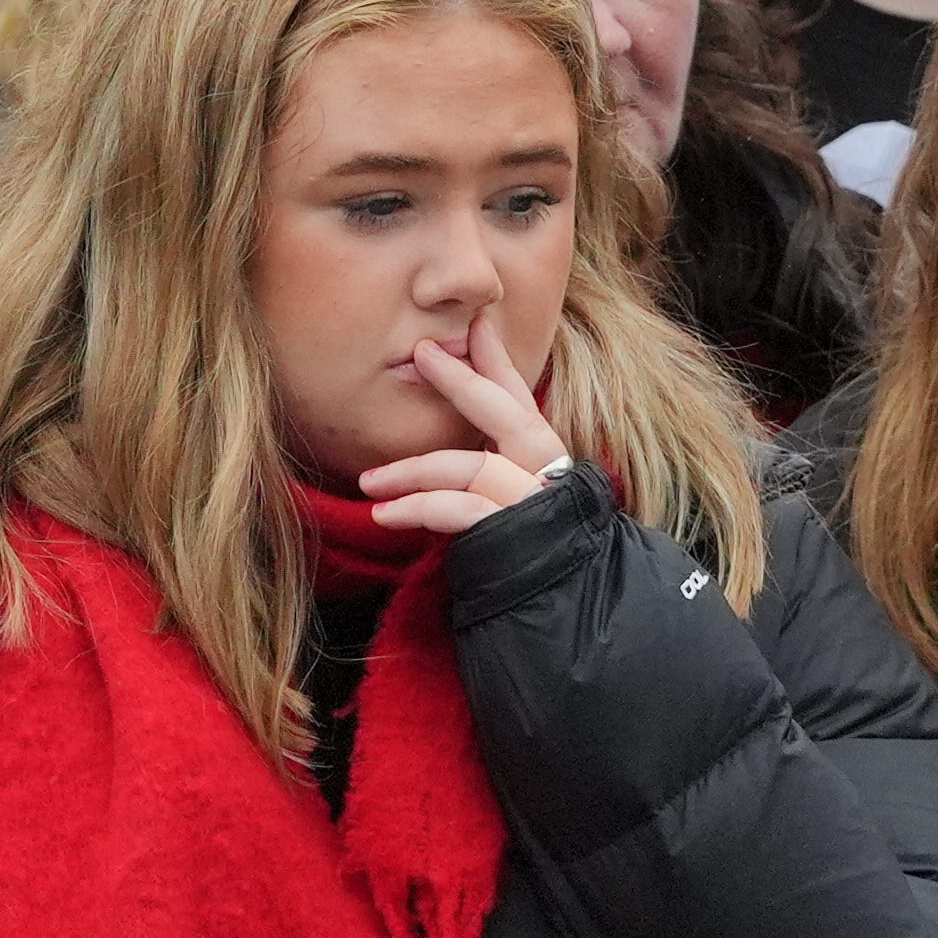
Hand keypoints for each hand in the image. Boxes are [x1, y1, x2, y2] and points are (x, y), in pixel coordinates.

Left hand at [360, 311, 576, 536]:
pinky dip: (417, 508)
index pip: (519, 400)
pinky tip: (385, 516)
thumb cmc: (535, 558)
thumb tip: (458, 444)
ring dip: (410, 471)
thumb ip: (490, 472)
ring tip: (369, 485)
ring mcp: (531, 503)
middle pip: (504, 412)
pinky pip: (458, 510)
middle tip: (421, 354)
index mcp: (546, 460)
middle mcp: (545, 474)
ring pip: (466, 466)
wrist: (568, 614)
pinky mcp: (511, 533)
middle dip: (461, 380)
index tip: (474, 323)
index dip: (495, 361)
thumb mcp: (511, 506)